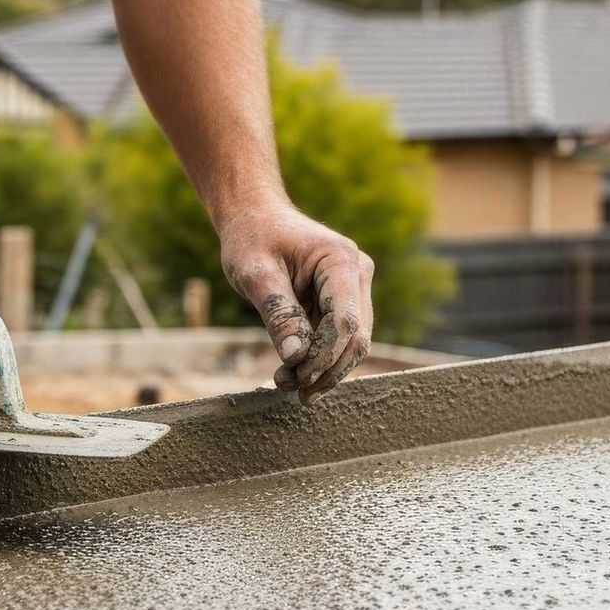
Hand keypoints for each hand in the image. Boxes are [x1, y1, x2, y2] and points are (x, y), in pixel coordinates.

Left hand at [219, 205, 374, 403]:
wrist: (255, 217)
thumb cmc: (253, 238)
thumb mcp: (256, 274)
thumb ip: (279, 313)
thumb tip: (296, 358)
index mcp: (341, 261)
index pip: (345, 321)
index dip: (325, 356)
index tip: (298, 378)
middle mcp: (357, 274)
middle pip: (356, 337)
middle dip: (327, 369)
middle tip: (295, 392)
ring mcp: (353, 288)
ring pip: (352, 343)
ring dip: (324, 370)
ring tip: (286, 384)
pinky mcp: (341, 301)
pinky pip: (338, 338)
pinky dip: (319, 359)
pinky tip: (292, 373)